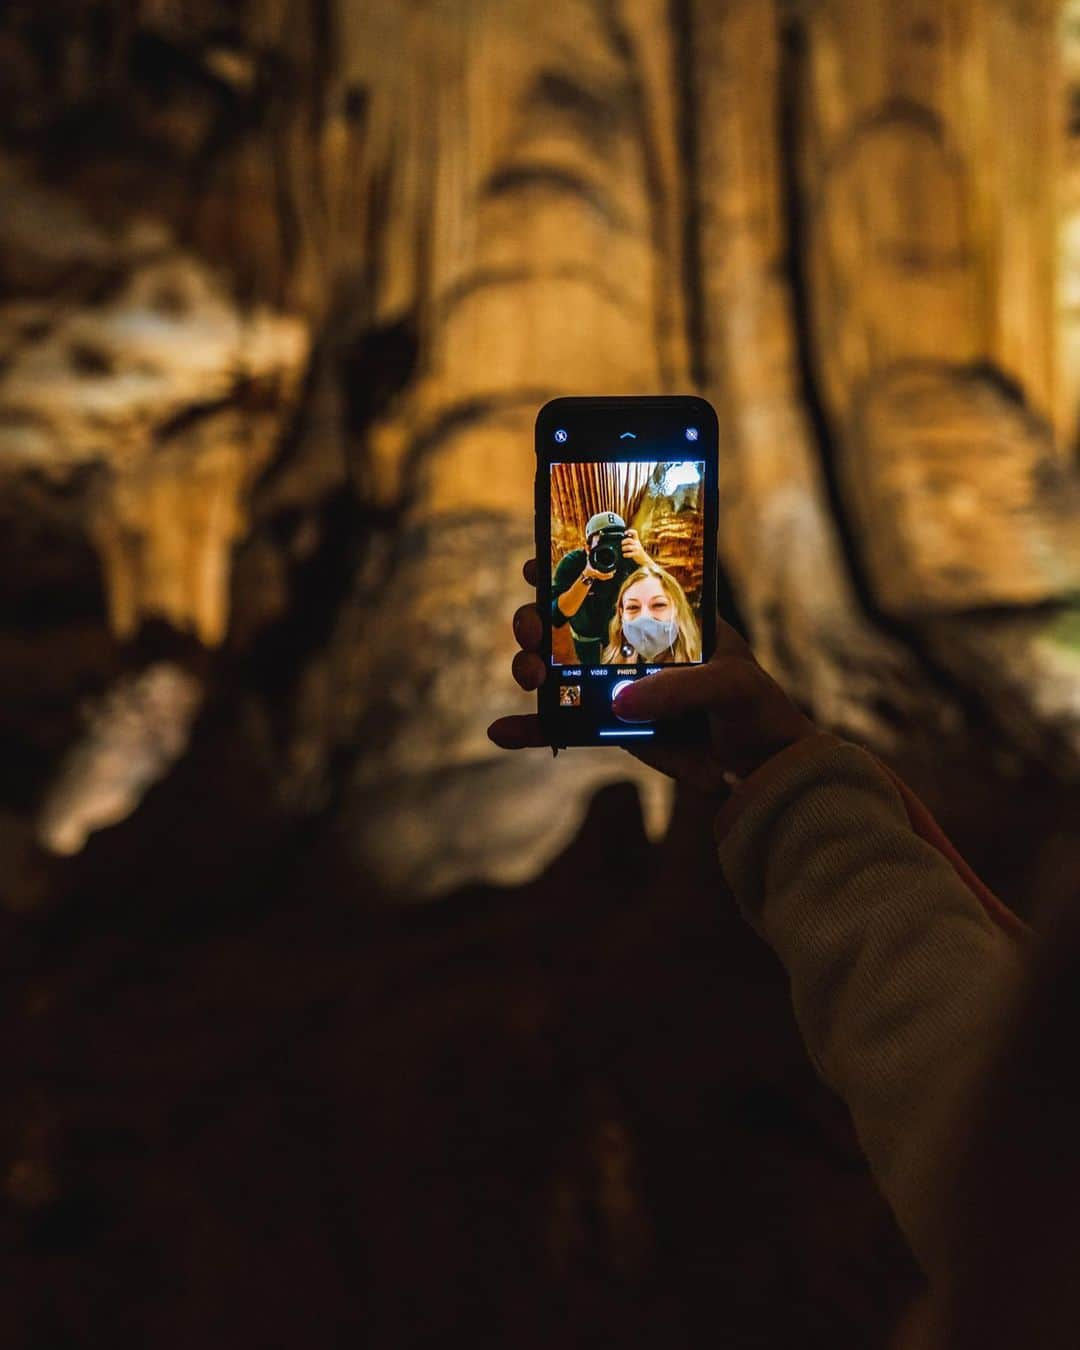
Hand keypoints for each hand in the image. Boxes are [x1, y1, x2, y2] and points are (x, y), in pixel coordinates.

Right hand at [488, 559, 817, 792]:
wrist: (759, 767)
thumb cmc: (753, 707)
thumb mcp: (730, 685)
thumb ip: (682, 688)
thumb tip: (621, 701)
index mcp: (661, 611)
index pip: (609, 574)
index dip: (569, 563)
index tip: (537, 564)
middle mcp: (629, 639)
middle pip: (566, 617)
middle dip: (535, 618)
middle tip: (532, 631)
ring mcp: (613, 681)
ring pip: (554, 665)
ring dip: (528, 664)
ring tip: (529, 675)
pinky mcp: (606, 725)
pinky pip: (560, 723)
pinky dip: (530, 727)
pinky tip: (501, 731)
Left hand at [621, 528, 650, 566]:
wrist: (644, 559)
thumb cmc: (637, 551)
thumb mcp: (636, 544)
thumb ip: (631, 541)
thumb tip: (622, 539)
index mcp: (636, 540)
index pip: (634, 532)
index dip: (629, 531)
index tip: (625, 533)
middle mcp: (637, 543)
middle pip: (629, 540)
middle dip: (624, 541)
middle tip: (622, 544)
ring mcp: (637, 549)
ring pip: (628, 547)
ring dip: (623, 548)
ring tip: (623, 549)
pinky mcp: (636, 554)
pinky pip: (628, 554)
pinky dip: (625, 555)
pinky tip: (624, 555)